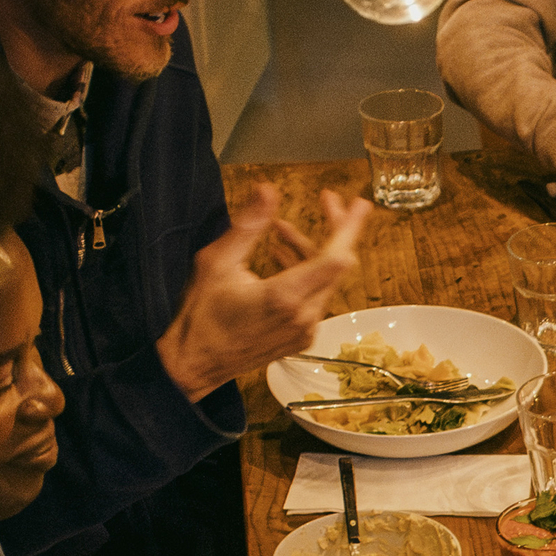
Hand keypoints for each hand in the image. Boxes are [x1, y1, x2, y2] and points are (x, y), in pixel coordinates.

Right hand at [159, 186, 367, 396]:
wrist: (194, 364)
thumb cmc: (201, 316)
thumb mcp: (217, 262)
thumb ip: (248, 225)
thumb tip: (267, 192)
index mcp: (285, 297)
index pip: (334, 259)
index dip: (349, 228)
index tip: (360, 204)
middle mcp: (302, 317)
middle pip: (337, 266)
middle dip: (333, 229)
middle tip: (326, 201)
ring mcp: (304, 330)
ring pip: (325, 281)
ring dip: (310, 251)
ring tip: (282, 230)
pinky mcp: (301, 337)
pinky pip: (316, 297)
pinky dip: (306, 273)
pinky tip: (282, 258)